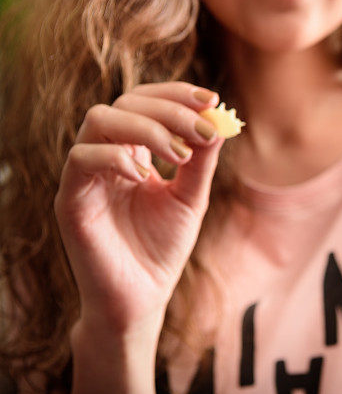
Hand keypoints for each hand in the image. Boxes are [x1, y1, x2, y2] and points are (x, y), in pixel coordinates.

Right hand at [54, 82, 225, 335]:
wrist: (142, 299)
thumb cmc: (162, 248)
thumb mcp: (191, 197)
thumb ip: (202, 160)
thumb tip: (220, 119)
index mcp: (131, 150)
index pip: (144, 101)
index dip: (175, 94)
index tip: (211, 100)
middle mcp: (105, 155)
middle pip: (124, 103)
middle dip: (169, 110)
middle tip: (202, 129)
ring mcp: (85, 176)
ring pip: (100, 120)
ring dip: (146, 128)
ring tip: (179, 155)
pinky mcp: (70, 200)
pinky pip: (81, 159)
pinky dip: (116, 157)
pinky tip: (146, 176)